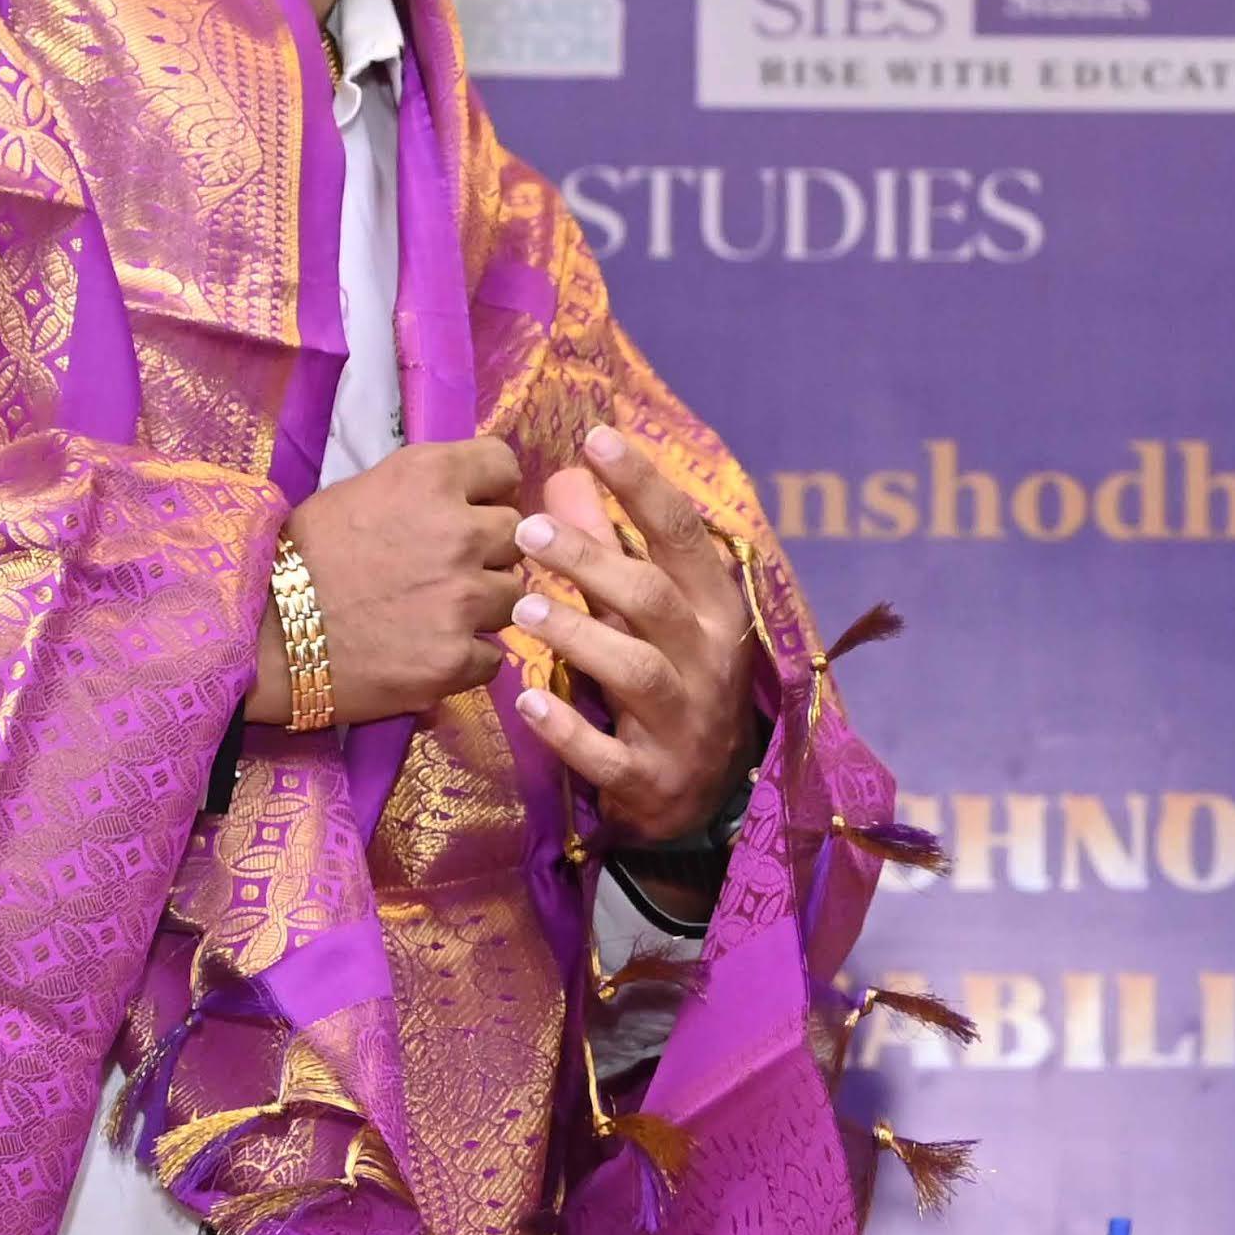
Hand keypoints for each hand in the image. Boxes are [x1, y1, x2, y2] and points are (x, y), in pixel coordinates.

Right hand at [261, 436, 521, 725]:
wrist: (260, 634)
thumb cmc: (301, 556)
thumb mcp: (363, 491)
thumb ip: (427, 490)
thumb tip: (475, 500)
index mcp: (430, 476)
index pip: (504, 466)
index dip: (491, 491)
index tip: (473, 510)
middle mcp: (459, 532)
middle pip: (515, 536)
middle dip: (488, 552)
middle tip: (444, 570)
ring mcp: (463, 599)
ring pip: (513, 598)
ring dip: (483, 607)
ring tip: (433, 614)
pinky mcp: (457, 658)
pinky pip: (492, 657)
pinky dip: (466, 659)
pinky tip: (427, 652)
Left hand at [506, 428, 758, 843]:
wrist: (703, 795)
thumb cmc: (672, 680)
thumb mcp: (649, 612)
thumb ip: (610, 545)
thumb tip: (567, 473)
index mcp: (712, 608)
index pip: (683, 535)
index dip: (643, 485)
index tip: (597, 439)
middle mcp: (707, 658)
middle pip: (653, 597)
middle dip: (593, 559)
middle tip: (526, 529)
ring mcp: (683, 721)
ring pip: (637, 669)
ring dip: (580, 635)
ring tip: (521, 608)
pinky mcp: (652, 777)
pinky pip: (609, 754)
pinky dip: (569, 730)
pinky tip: (525, 701)